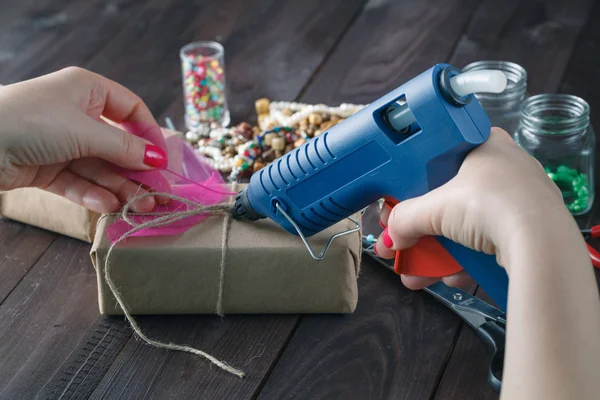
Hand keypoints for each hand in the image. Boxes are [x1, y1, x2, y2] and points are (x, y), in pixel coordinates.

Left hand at [0, 67, 167, 212]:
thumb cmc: (32, 121)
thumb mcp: (85, 130)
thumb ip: (125, 147)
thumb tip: (158, 158)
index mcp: (88, 91)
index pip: (131, 110)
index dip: (149, 134)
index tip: (162, 159)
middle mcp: (77, 115)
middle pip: (118, 146)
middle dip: (138, 172)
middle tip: (159, 195)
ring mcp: (62, 144)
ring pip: (100, 168)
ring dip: (122, 189)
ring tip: (142, 208)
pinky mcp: (47, 169)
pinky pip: (78, 182)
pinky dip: (94, 195)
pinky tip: (110, 207)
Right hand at [374, 127, 568, 288]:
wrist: (542, 243)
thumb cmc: (495, 204)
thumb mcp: (436, 208)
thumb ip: (406, 219)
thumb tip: (389, 238)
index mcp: (484, 145)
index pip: (439, 161)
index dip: (414, 185)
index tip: (398, 207)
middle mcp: (504, 168)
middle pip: (450, 199)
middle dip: (422, 229)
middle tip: (401, 243)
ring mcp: (517, 200)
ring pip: (465, 226)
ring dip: (436, 251)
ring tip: (414, 271)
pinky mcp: (525, 230)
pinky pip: (485, 244)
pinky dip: (462, 261)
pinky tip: (444, 278)